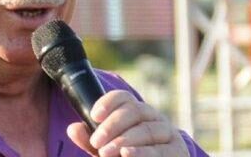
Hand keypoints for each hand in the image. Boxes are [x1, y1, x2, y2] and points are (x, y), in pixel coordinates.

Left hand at [67, 90, 189, 156]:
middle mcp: (153, 117)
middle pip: (134, 111)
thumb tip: (73, 128)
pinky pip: (160, 150)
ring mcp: (167, 132)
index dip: (108, 102)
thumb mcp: (105, 149)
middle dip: (112, 126)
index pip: (123, 98)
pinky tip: (127, 154)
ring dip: (124, 140)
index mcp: (136, 111)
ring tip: (106, 152)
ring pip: (147, 129)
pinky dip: (142, 153)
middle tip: (96, 142)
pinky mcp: (177, 150)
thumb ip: (90, 140)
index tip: (94, 115)